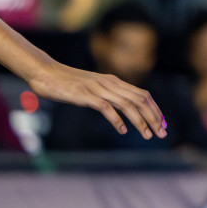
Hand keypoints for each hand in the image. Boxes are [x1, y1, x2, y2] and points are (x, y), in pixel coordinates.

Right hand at [27, 62, 165, 139]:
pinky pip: (106, 107)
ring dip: (140, 121)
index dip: (155, 109)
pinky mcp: (85, 95)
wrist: (45, 72)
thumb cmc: (67, 83)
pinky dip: (117, 119)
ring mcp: (98, 89)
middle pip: (140, 100)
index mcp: (114, 82)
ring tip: (147, 135)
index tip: (162, 124)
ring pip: (127, 104)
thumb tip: (120, 107)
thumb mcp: (93, 88)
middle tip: (162, 134)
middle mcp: (110, 83)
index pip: (143, 94)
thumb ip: (107, 95)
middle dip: (153, 117)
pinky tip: (123, 130)